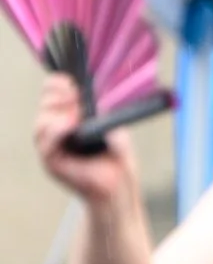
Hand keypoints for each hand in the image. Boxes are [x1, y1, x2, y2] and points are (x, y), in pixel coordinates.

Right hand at [32, 70, 137, 208]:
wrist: (119, 181)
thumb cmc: (114, 152)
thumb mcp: (107, 122)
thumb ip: (93, 107)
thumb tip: (85, 92)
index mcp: (64, 116)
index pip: (50, 92)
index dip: (58, 84)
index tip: (73, 82)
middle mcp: (53, 130)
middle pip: (45, 104)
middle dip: (60, 97)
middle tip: (77, 97)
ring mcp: (49, 146)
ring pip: (42, 122)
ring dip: (59, 112)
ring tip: (77, 113)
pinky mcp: (51, 162)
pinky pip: (46, 142)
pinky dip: (57, 130)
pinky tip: (71, 124)